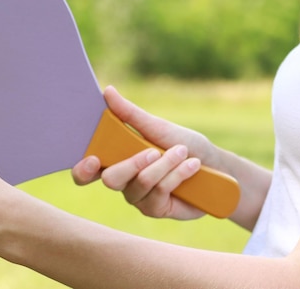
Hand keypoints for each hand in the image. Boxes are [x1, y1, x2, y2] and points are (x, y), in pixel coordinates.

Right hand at [72, 86, 219, 219]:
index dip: (82, 170)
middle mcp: (122, 180)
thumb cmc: (184, 144)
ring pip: (140, 183)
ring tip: (182, 152)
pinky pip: (160, 192)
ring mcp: (138, 197)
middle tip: (152, 151)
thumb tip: (107, 90)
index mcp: (116, 159)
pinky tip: (193, 166)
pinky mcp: (156, 209)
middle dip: (132, 165)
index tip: (92, 159)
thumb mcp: (157, 126)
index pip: (87, 171)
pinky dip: (177, 174)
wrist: (217, 167)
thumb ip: (129, 114)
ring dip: (164, 164)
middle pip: (110, 180)